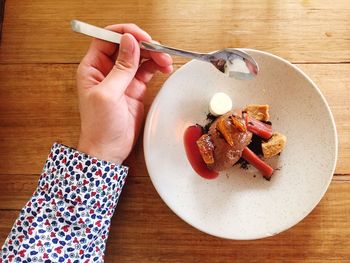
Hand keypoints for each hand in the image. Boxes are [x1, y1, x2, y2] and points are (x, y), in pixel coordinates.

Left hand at [77, 24, 172, 163]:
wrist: (108, 149)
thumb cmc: (99, 126)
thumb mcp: (108, 94)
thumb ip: (121, 68)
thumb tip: (129, 42)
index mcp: (93, 67)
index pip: (107, 38)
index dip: (125, 34)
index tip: (141, 38)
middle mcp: (107, 70)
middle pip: (127, 45)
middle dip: (144, 44)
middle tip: (159, 50)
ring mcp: (122, 79)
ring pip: (139, 57)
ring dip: (154, 55)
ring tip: (165, 60)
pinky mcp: (135, 88)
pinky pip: (147, 71)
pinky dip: (157, 66)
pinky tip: (164, 68)